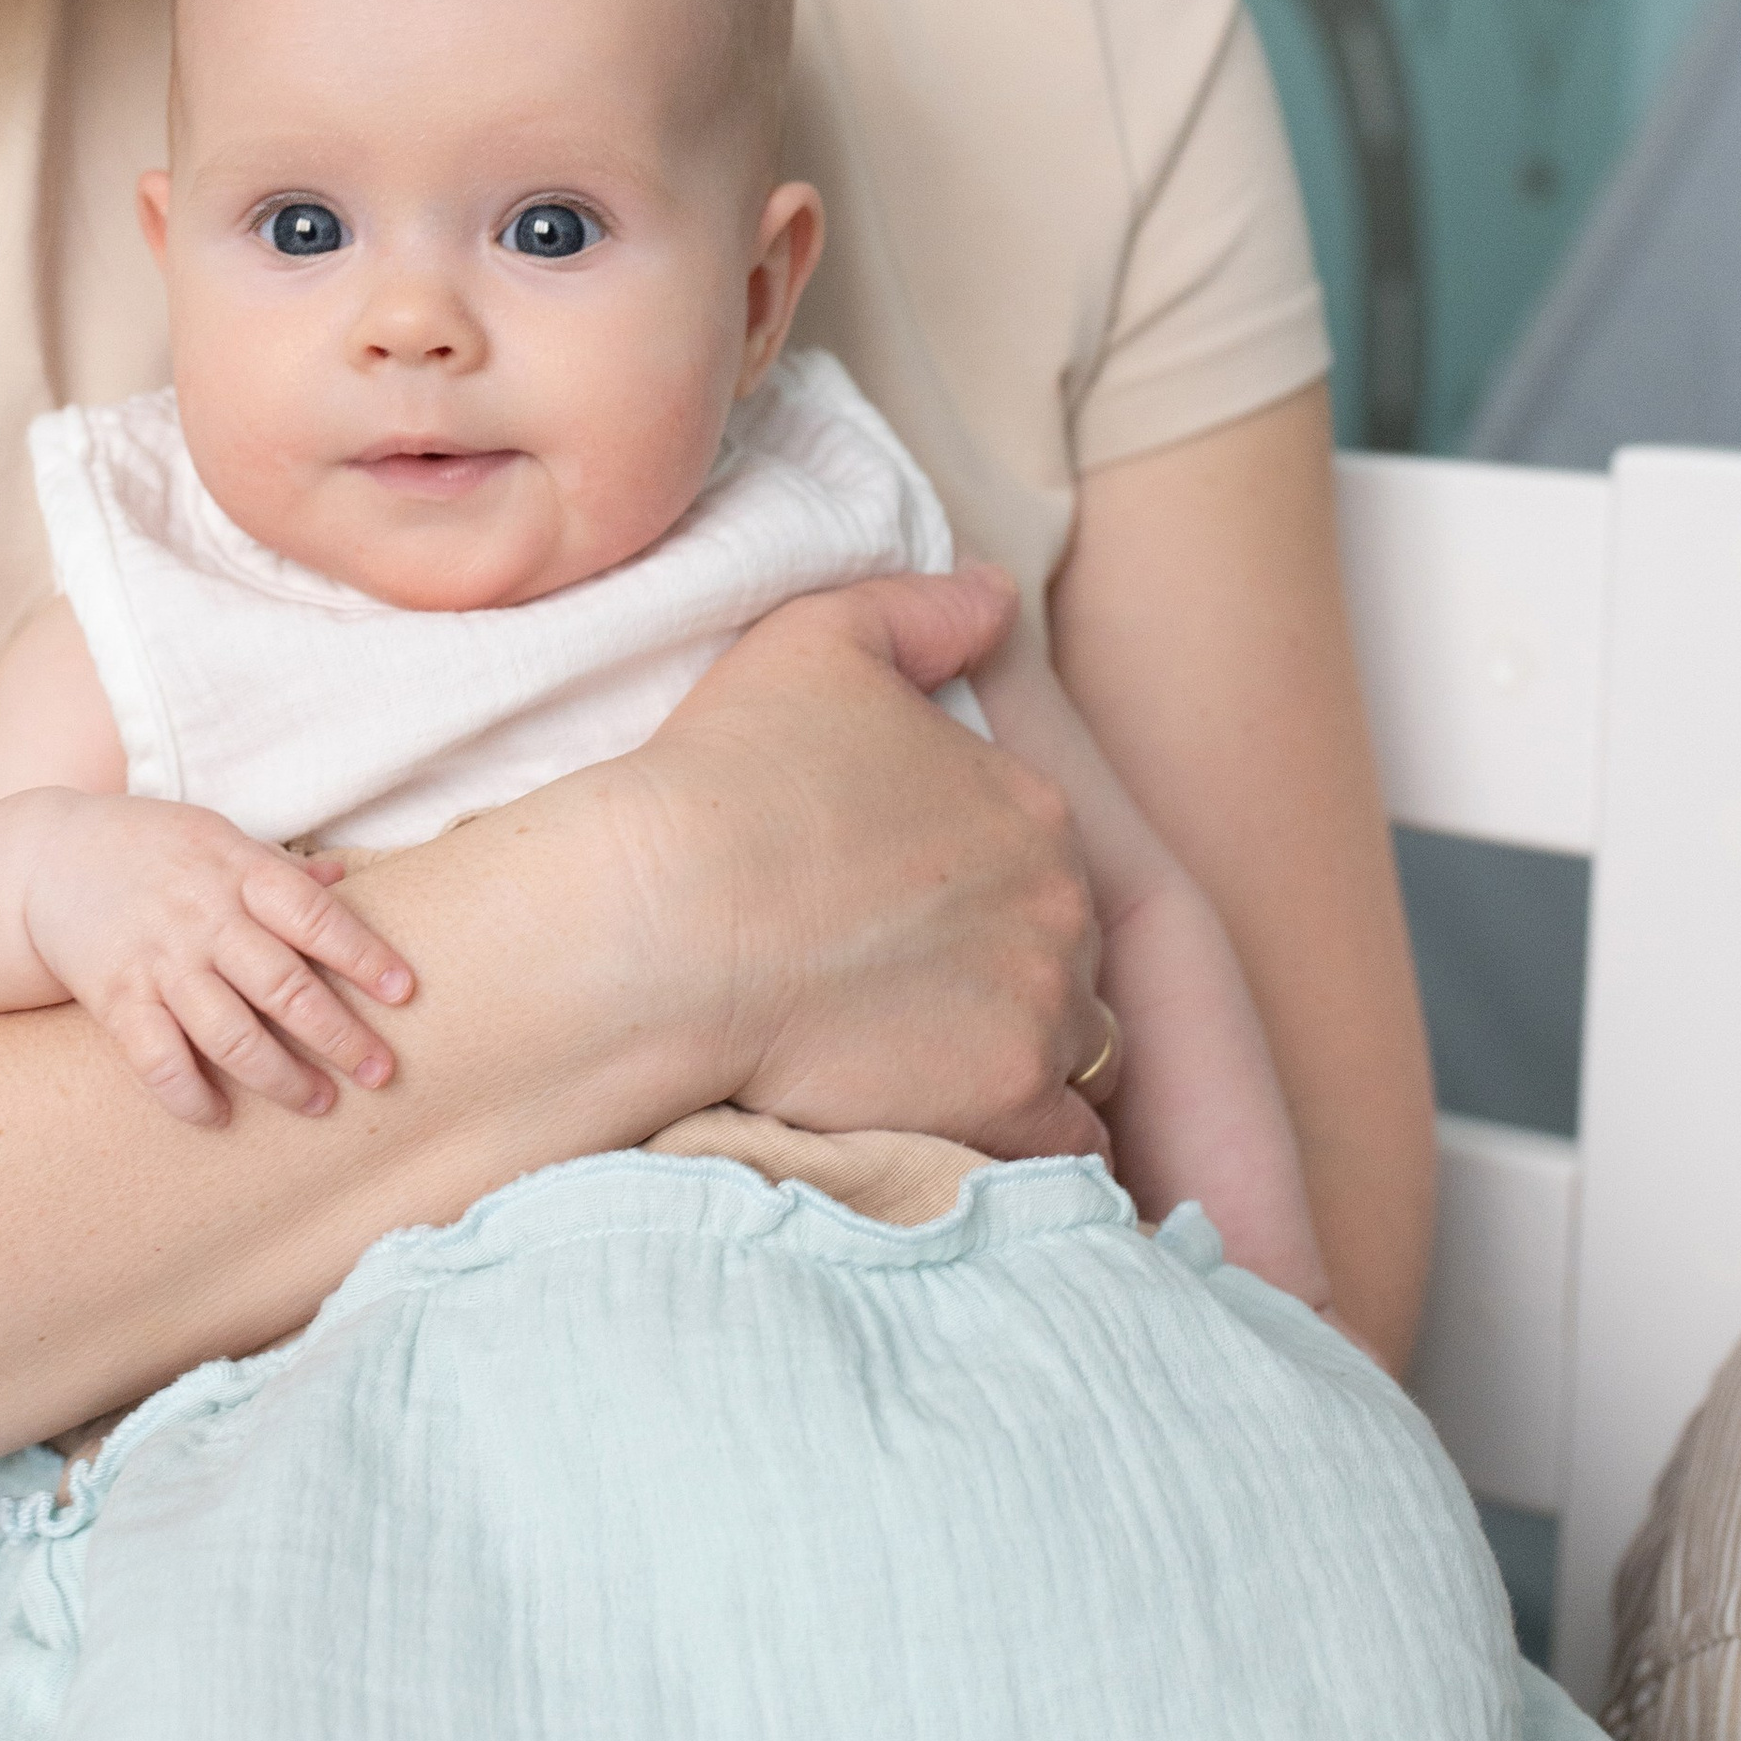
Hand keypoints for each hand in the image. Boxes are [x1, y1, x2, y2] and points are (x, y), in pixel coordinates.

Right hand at [21, 799, 412, 1124]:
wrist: (45, 858)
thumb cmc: (149, 848)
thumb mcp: (216, 837)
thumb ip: (277, 869)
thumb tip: (345, 876)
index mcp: (236, 871)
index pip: (314, 916)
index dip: (363, 955)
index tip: (403, 992)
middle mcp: (202, 917)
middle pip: (284, 985)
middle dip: (338, 1035)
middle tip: (380, 1072)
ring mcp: (158, 960)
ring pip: (230, 1033)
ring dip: (280, 1077)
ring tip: (319, 1103)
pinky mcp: (115, 998)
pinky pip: (157, 1059)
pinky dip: (188, 1095)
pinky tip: (218, 1117)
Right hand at [617, 566, 1112, 1163]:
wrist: (668, 919)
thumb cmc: (728, 775)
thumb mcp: (817, 641)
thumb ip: (920, 609)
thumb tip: (996, 593)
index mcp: (1032, 805)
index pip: (1043, 864)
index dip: (979, 891)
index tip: (904, 914)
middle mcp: (1063, 905)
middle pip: (1064, 956)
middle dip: (1006, 974)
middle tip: (906, 994)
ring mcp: (1044, 1007)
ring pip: (1072, 1049)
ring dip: (1017, 1056)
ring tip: (924, 1067)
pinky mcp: (1008, 1103)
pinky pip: (1062, 1147)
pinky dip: (1025, 1144)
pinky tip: (956, 1132)